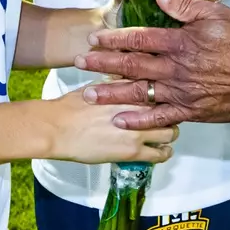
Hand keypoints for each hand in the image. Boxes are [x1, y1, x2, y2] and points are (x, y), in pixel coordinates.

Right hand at [43, 88, 177, 164]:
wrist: (59, 128)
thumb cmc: (73, 105)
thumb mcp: (99, 84)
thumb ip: (117, 81)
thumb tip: (125, 74)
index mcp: (133, 88)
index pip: (162, 90)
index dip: (165, 96)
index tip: (163, 101)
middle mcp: (142, 107)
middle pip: (171, 110)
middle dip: (170, 115)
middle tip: (164, 120)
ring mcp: (140, 130)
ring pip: (171, 133)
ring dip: (169, 135)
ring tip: (164, 137)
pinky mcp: (133, 151)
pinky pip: (160, 154)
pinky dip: (164, 153)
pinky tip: (162, 152)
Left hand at [76, 0, 229, 129]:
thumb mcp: (218, 14)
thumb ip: (186, 6)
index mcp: (180, 42)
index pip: (139, 38)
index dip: (114, 38)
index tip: (94, 38)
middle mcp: (174, 68)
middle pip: (132, 65)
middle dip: (102, 64)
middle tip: (77, 63)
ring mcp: (180, 92)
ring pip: (139, 93)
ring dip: (110, 93)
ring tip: (87, 93)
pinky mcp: (188, 111)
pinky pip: (158, 118)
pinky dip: (137, 120)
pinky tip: (118, 120)